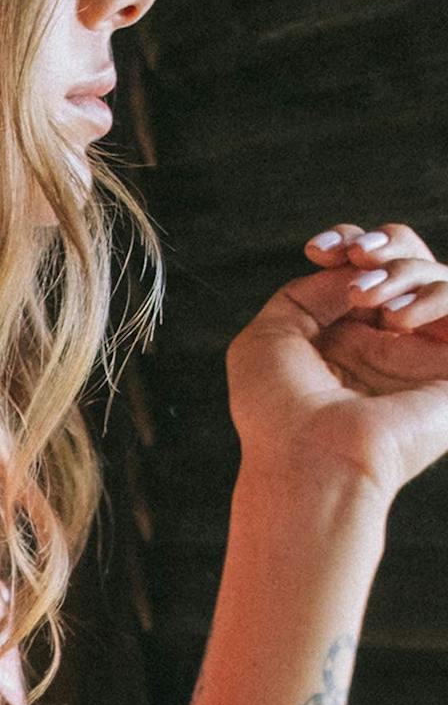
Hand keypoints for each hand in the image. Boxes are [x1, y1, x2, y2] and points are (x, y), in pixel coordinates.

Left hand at [225, 221, 447, 521]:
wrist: (310, 461)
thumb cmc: (277, 411)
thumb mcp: (273, 334)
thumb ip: (314, 291)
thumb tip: (356, 264)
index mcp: (345, 337)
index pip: (368, 268)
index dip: (349, 243)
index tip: (319, 250)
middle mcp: (389, 343)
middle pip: (410, 260)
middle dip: (380, 244)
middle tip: (353, 259)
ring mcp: (424, 355)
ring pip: (439, 277)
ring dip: (400, 269)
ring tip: (363, 297)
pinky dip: (433, 295)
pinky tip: (394, 320)